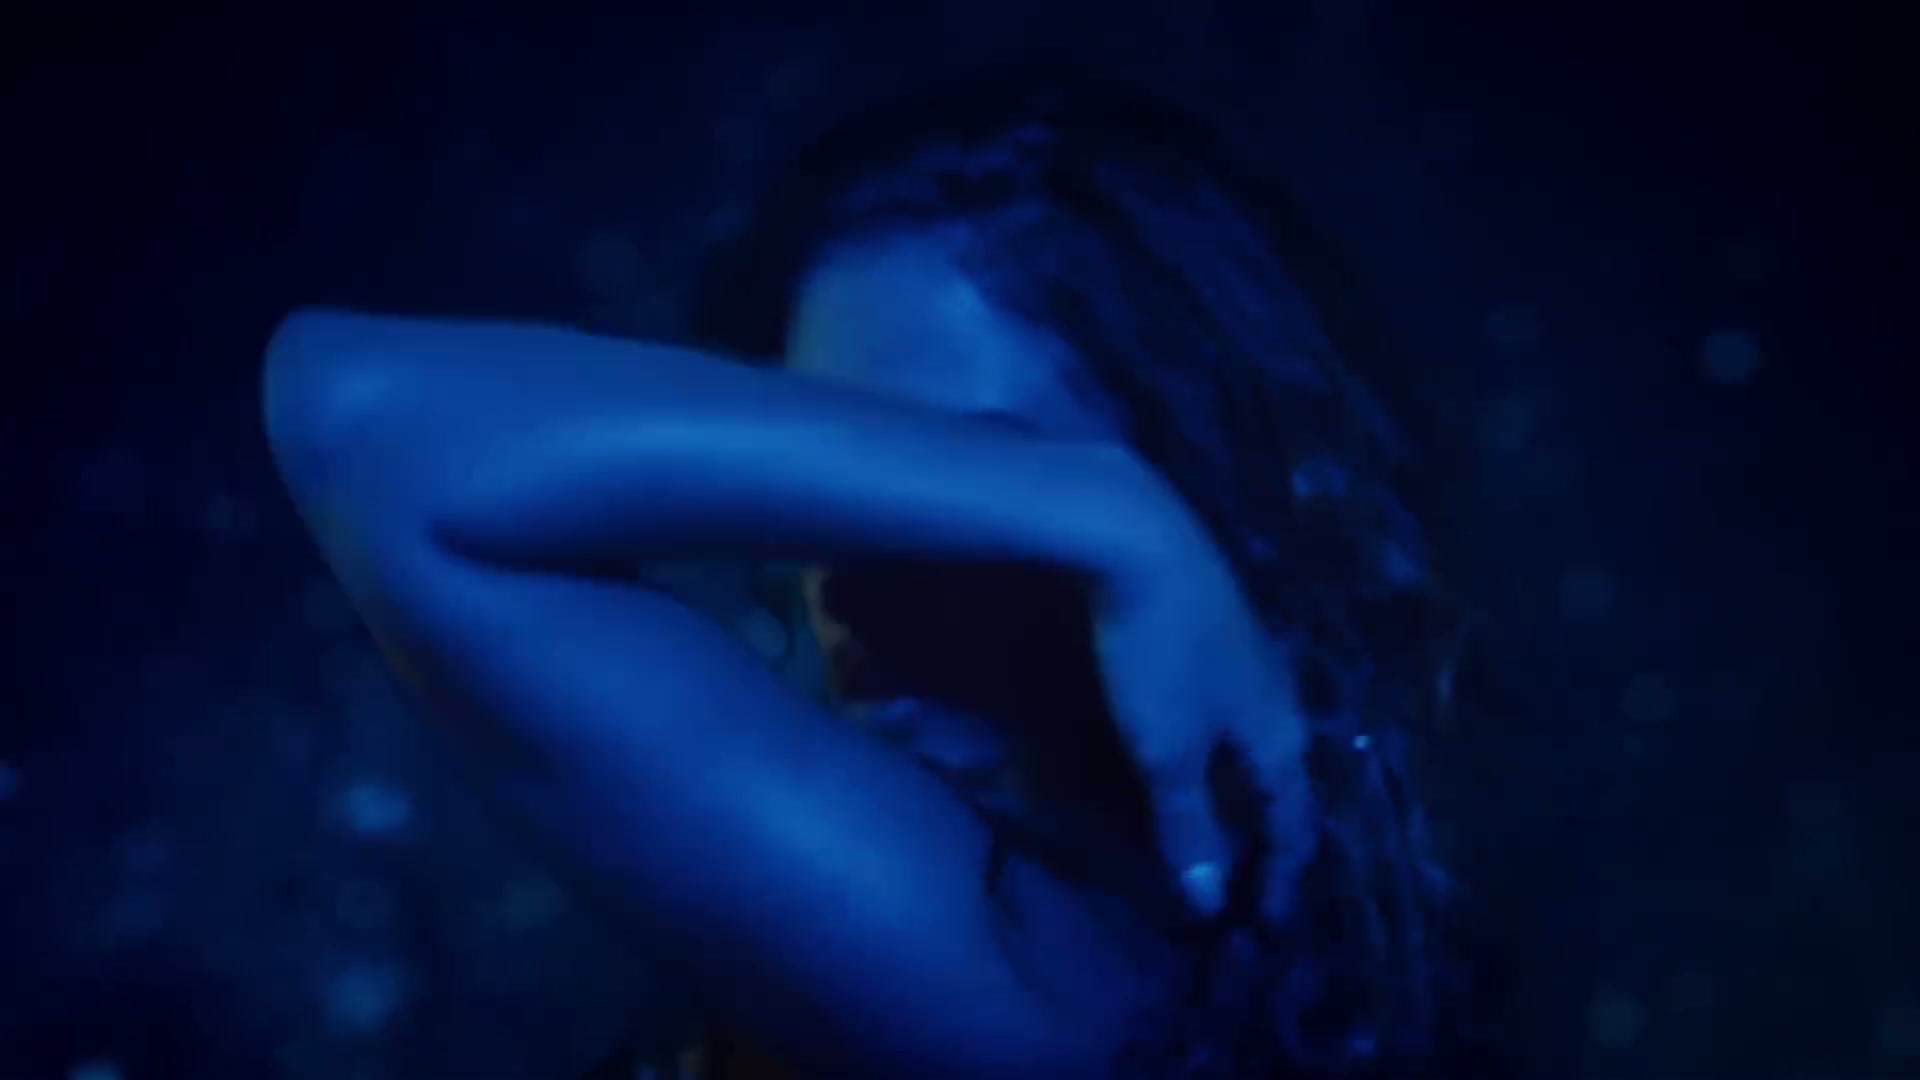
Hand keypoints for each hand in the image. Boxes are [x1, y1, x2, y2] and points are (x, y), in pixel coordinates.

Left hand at [1091, 486, 1314, 922]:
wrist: (1137, 537)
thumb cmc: (1158, 654)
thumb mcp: (1166, 752)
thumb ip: (1188, 824)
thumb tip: (1210, 900)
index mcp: (1280, 733)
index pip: (1292, 820)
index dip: (1279, 874)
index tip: (1266, 920)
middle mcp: (1279, 695)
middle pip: (1283, 778)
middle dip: (1271, 831)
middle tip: (1255, 876)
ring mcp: (1250, 654)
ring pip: (1259, 739)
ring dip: (1247, 787)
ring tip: (1231, 819)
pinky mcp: (1216, 624)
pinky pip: (1234, 707)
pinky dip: (1224, 747)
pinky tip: (1203, 744)